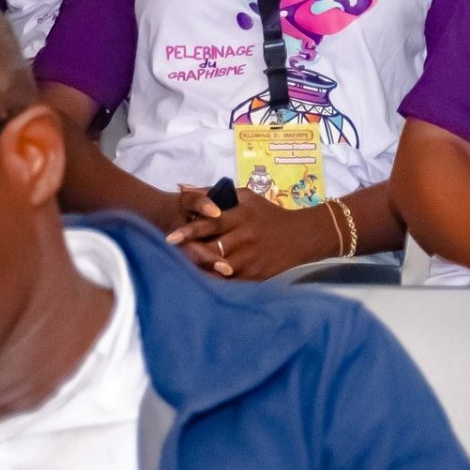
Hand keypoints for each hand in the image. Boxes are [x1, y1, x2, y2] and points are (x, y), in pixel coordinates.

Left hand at [165, 188, 337, 279]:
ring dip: (199, 270)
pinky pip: (230, 281)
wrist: (301, 236)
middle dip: (190, 254)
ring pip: (218, 268)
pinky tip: (202, 280)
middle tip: (169, 257)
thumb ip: (212, 192)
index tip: (169, 238)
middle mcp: (247, 236)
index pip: (211, 223)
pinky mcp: (256, 275)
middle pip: (211, 248)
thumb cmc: (267, 214)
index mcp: (242, 215)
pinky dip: (214, 281)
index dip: (190, 230)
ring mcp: (252, 257)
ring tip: (181, 272)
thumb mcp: (245, 197)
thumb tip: (181, 187)